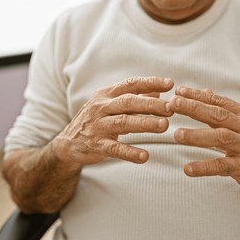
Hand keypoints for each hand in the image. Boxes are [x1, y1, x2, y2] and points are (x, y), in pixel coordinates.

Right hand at [54, 76, 173, 165]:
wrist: (68, 143)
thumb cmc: (96, 121)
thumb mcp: (111, 106)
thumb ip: (134, 99)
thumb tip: (158, 92)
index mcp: (106, 95)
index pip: (130, 85)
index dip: (150, 83)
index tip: (170, 84)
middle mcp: (101, 107)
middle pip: (128, 102)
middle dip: (151, 104)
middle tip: (171, 107)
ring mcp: (98, 126)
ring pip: (123, 122)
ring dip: (145, 123)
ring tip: (164, 126)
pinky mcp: (96, 145)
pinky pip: (114, 149)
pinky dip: (130, 152)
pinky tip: (145, 156)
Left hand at [169, 86, 239, 192]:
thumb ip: (223, 108)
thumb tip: (204, 91)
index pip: (218, 102)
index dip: (198, 96)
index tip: (178, 91)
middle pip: (218, 115)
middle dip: (194, 108)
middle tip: (173, 104)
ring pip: (220, 138)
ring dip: (197, 136)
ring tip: (176, 135)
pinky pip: (221, 166)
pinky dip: (204, 167)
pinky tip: (187, 169)